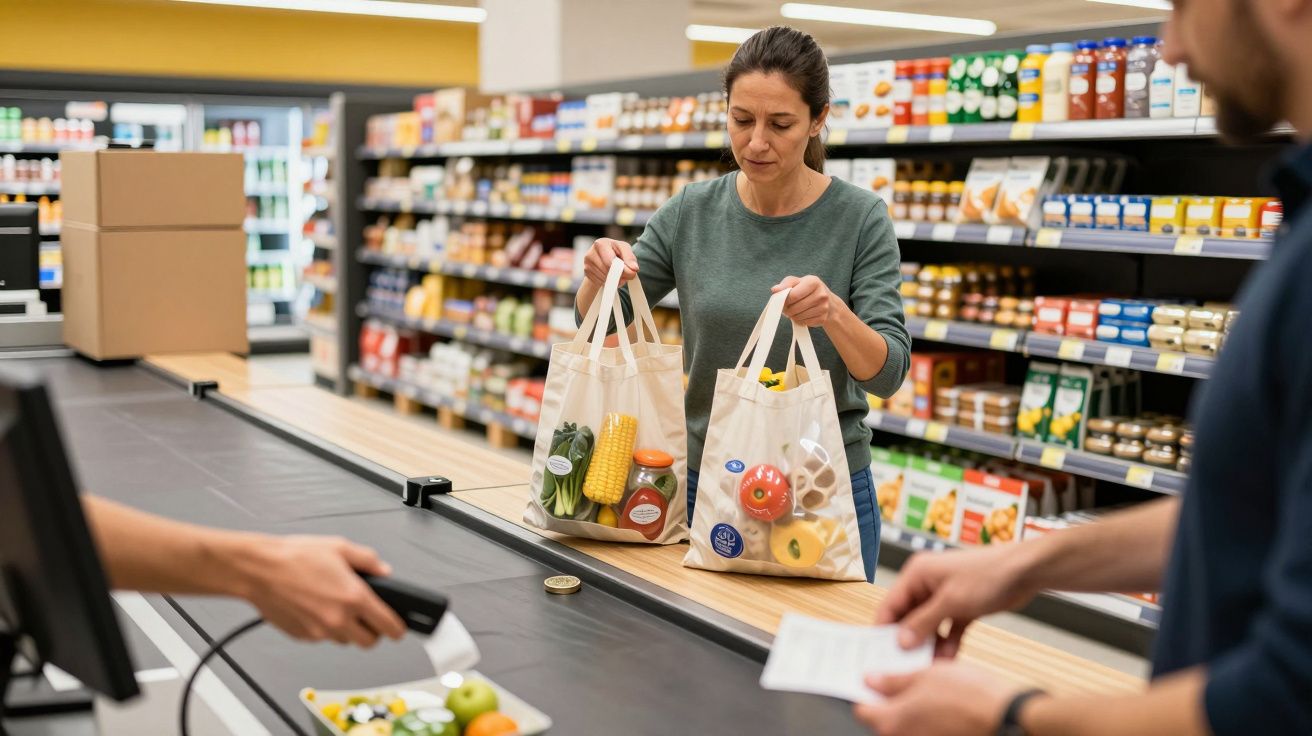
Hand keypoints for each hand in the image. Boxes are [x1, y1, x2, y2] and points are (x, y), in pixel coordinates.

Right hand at [240, 535, 406, 647]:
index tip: (399, 629)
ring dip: (347, 630)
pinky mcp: (303, 636)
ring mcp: (320, 631)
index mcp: (354, 597)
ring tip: (337, 606)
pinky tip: (316, 608)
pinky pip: (323, 638)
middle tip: (368, 617)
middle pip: (369, 642)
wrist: (259, 569)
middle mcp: (339, 618)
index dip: (397, 629)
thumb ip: (368, 561)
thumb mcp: (340, 548)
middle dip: (372, 631)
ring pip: (345, 641)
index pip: (388, 626)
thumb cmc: (294, 557)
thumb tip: (384, 571)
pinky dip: (325, 628)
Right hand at [584, 238, 638, 285]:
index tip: (632, 274)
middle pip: (607, 271)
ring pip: (604, 278)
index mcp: (600, 244)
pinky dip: (608, 282)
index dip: (622, 270)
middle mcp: (590, 253)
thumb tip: (633, 268)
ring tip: (618, 274)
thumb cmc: (615, 250)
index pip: (610, 262)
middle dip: (620, 275)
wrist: (603, 256)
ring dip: (614, 280)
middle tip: (626, 275)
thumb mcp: (624, 249)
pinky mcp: (586, 273)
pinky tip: (610, 275)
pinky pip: (600, 282)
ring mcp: (587, 264)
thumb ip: (630, 258)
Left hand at [772, 275, 833, 326]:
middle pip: (795, 308)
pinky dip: (799, 320)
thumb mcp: (797, 281)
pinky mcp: (823, 319)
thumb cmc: (807, 289)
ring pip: (798, 317)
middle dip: (787, 309)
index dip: (784, 300)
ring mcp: (823, 308)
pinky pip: (804, 323)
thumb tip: (774, 290)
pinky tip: (801, 314)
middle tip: (786, 307)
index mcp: (813, 282)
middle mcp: (821, 294)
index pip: (793, 295)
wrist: (827, 300)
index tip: (782, 301)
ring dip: (792, 316)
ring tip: (794, 310)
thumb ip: (785, 284)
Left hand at [854, 661, 1022, 735]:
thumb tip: (870, 681)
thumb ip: (893, 681)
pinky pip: (922, 730)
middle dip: (889, 700)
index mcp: (892, 721)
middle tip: (903, 679)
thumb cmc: (970, 695)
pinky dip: (925, 719)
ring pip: (904, 725)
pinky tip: (940, 704)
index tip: (875, 679)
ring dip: (909, 710)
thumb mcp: (926, 675)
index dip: (867, 692)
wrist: (1006, 717)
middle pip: (882, 720)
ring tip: (927, 690)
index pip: (862, 709)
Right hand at [876, 545, 1035, 657]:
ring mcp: (945, 597)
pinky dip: (947, 643)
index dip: (884, 627)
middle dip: (908, 640)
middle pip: (908, 617)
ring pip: (928, 626)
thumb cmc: (986, 575)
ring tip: (926, 667)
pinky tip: (948, 660)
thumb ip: (923, 622)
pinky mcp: (961, 607)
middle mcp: (927, 584)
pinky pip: (948, 629)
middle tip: (904, 664)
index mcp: (917, 574)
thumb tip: (900, 641)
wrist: (1025, 572)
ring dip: (929, 645)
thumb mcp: (950, 601)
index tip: (880, 652)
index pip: (891, 604)